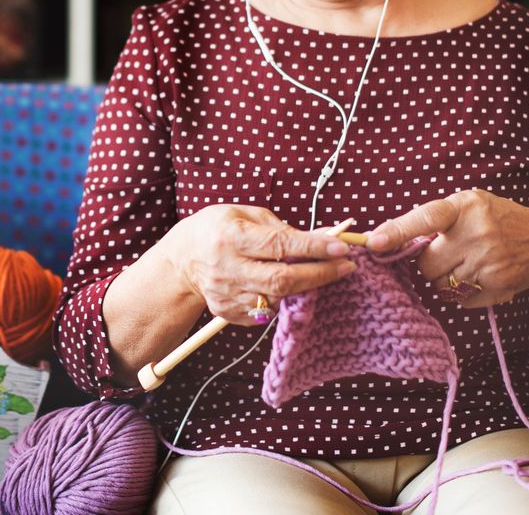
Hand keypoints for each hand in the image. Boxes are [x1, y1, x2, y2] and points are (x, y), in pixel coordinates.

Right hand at [163, 204, 355, 324]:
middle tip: (346, 266)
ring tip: (320, 274)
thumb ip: (281, 227)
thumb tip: (320, 237)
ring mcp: (227, 295)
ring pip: (278, 299)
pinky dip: (283, 300)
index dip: (313, 248)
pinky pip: (266, 312)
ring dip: (305, 288)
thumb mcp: (244, 214)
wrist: (182, 260)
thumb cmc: (217, 229)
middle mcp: (228, 269)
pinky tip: (289, 287)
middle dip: (320, 274)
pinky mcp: (228, 313)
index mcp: (231, 237)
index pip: (279, 245)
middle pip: (282, 280)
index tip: (341, 247)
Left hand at [367, 189, 528, 307]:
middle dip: (430, 264)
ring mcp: (488, 261)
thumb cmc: (496, 221)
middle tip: (449, 254)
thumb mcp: (470, 206)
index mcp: (465, 206)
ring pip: (440, 285)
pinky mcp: (496, 285)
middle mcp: (477, 232)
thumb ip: (434, 220)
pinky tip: (482, 277)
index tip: (374, 242)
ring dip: (446, 280)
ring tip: (469, 264)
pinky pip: (459, 300)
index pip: (426, 217)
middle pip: (426, 264)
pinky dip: (464, 294)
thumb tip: (388, 239)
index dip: (398, 230)